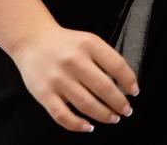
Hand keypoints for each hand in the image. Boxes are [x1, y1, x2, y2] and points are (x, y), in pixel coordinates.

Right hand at [12, 23, 138, 132]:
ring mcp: (58, 78)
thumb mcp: (87, 41)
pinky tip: (88, 127)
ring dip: (103, 115)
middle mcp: (73, 60)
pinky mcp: (44, 93)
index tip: (134, 91)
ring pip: (86, 104)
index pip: (116, 65)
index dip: (129, 81)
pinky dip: (77, 125)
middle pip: (103, 87)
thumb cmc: (66, 44)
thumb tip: (124, 84)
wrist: (32, 40)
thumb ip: (103, 58)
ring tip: (113, 118)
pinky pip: (62, 116)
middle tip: (126, 110)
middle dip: (119, 103)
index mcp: (88, 44)